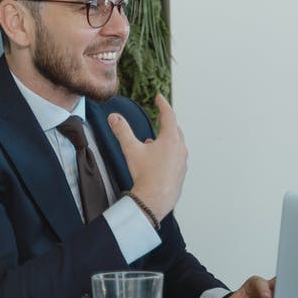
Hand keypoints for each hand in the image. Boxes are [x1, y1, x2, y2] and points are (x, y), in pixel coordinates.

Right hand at [109, 94, 187, 220]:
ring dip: (166, 139)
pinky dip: (168, 153)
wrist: (155, 199)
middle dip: (166, 122)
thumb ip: (122, 131)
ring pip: (176, 144)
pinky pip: (176, 158)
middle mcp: (180, 149)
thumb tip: (114, 117)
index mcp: (171, 139)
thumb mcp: (131, 150)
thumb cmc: (145, 175)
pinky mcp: (181, 172)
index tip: (159, 97)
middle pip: (175, 130)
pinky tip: (157, 160)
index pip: (168, 115)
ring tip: (153, 141)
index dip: (163, 105)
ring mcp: (182, 161)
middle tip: (161, 116)